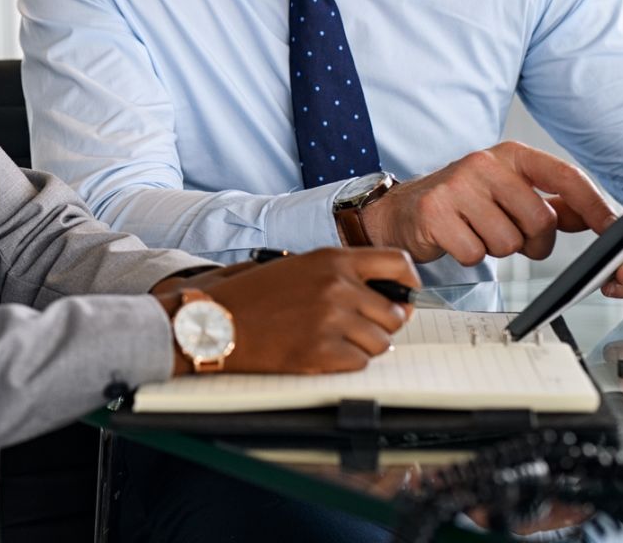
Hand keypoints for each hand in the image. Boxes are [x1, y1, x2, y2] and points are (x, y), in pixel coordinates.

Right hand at [155, 247, 419, 375]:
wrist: (214, 321)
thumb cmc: (252, 295)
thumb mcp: (298, 265)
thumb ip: (341, 273)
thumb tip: (387, 294)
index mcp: (332, 259)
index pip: (397, 262)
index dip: (408, 282)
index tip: (406, 295)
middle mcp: (338, 286)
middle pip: (395, 313)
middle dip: (383, 324)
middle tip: (360, 328)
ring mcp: (332, 320)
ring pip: (381, 343)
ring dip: (365, 347)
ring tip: (335, 341)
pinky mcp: (322, 352)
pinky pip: (360, 364)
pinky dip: (346, 363)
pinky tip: (322, 353)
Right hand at [361, 142, 617, 265]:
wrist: (402, 210)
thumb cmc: (462, 202)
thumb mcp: (508, 194)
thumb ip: (552, 204)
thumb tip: (596, 215)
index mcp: (510, 155)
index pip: (565, 176)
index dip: (595, 205)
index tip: (615, 228)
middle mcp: (484, 163)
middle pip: (540, 220)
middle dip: (532, 241)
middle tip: (512, 237)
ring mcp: (457, 186)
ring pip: (509, 242)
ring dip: (498, 249)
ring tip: (477, 233)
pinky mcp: (434, 213)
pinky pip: (476, 254)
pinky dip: (470, 255)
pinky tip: (457, 239)